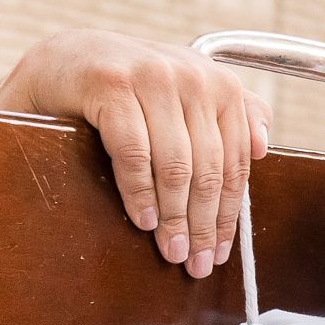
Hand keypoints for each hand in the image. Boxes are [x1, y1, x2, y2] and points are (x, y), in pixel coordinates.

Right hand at [0, 31, 272, 279]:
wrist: (62, 62)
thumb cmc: (126, 92)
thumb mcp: (180, 99)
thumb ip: (226, 116)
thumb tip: (262, 148)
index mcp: (217, 83)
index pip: (233, 160)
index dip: (228, 213)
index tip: (220, 252)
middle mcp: (191, 75)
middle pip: (207, 167)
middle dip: (202, 223)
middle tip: (195, 262)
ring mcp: (152, 76)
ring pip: (175, 164)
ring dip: (174, 216)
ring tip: (170, 250)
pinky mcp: (112, 85)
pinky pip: (134, 152)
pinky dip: (140, 192)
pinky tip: (144, 220)